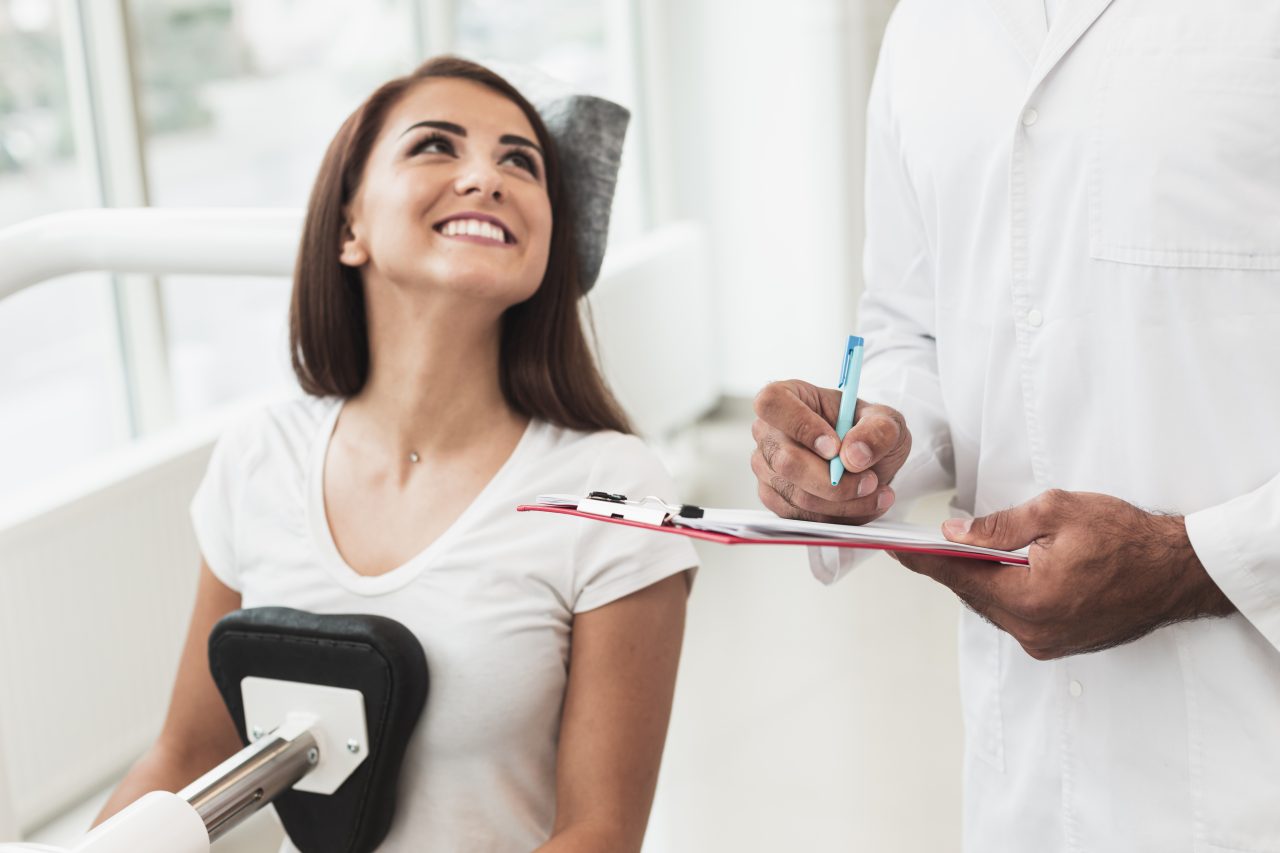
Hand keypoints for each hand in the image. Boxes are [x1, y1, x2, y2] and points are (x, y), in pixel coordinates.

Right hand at [751, 379, 911, 523]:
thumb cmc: (866, 431)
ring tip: (877, 493)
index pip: (772, 404)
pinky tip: (861, 505)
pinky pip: (801, 516)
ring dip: (842, 502)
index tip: (835, 448)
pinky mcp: (775, 497)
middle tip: (870, 481)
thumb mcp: (886, 421)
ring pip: (797, 495)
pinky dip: (836, 516)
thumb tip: (854, 455)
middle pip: (785, 461)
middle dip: (833, 481)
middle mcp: (768, 432)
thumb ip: (877, 431)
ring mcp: (767, 467)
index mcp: (787, 396)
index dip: (801, 426)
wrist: (865, 459)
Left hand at [894, 490, 1235, 659]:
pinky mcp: (1060, 643)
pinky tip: (1000, 569)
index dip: (922, 560)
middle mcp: (1034, 631)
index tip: (892, 548)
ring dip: (979, 579)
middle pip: (973, 595)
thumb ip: (998, 526)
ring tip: (959, 551)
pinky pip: (1016, 616)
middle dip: (950, 566)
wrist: (1180, 572)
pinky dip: (1004, 592)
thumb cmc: (1127, 537)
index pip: (958, 577)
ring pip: (994, 607)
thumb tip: (955, 533)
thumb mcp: (1057, 512)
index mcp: (1029, 600)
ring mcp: (1047, 642)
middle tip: (920, 542)